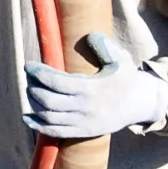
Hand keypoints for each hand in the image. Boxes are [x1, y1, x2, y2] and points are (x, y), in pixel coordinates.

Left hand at [23, 56, 167, 140]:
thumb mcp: (121, 59)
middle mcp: (85, 108)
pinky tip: (27, 117)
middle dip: (34, 88)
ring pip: (49, 117)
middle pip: (48, 101)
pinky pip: (56, 132)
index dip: (39, 74)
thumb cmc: (126, 78)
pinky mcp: (82, 132)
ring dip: (34, 104)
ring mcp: (83, 123)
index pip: (56, 82)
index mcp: (91, 89)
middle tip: (29, 77)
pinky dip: (38, 126)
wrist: (139, 105)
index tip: (29, 66)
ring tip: (30, 91)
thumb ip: (106, 47)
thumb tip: (91, 36)